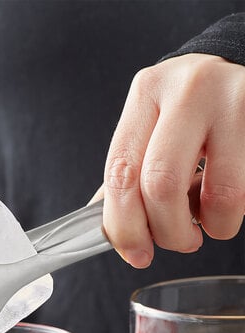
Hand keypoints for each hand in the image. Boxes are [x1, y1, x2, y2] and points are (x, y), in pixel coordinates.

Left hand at [103, 53, 244, 267]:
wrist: (243, 68)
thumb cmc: (190, 109)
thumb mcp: (152, 127)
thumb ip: (130, 173)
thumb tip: (111, 232)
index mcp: (146, 95)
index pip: (121, 171)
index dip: (124, 225)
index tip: (135, 253)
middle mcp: (188, 92)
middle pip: (161, 184)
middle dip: (167, 231)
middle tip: (178, 241)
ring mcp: (235, 103)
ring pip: (219, 194)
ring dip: (211, 226)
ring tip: (209, 223)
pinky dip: (232, 211)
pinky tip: (226, 199)